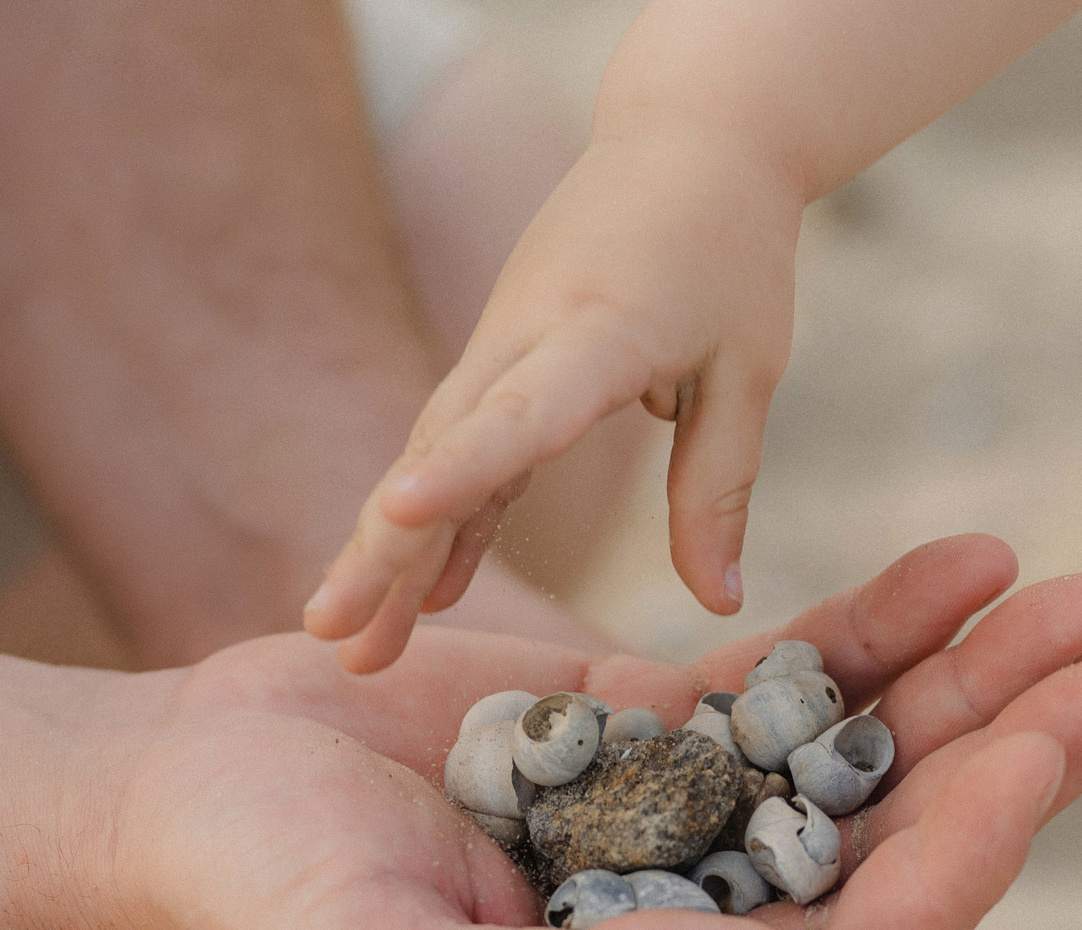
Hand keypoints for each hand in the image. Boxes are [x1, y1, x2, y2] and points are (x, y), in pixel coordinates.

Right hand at [110, 531, 1081, 929]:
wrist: (161, 808)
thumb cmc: (247, 918)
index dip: (943, 873)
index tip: (1032, 768)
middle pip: (883, 858)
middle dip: (1005, 765)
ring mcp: (672, 838)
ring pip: (856, 763)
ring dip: (973, 686)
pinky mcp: (642, 744)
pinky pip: (783, 683)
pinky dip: (871, 626)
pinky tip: (967, 559)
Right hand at [303, 134, 805, 670]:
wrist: (688, 138)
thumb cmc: (730, 251)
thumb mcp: (748, 369)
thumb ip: (718, 486)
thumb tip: (718, 604)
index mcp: (602, 329)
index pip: (525, 409)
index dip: (463, 466)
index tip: (400, 511)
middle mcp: (528, 335)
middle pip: (444, 447)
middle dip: (383, 543)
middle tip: (333, 630)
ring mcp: (502, 343)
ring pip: (432, 452)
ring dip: (388, 548)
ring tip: (349, 639)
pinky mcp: (501, 357)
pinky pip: (460, 448)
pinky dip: (441, 519)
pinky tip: (417, 595)